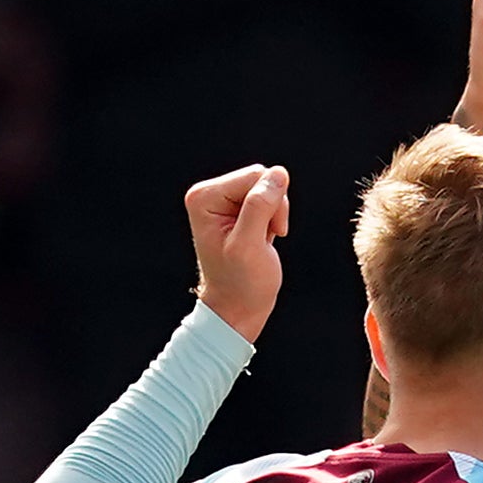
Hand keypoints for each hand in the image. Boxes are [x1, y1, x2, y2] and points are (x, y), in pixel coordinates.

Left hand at [187, 163, 287, 341]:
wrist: (238, 309)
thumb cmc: (240, 283)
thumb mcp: (249, 246)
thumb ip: (260, 207)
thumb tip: (278, 174)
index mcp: (204, 197)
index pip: (253, 177)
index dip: (269, 204)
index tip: (263, 235)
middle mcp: (210, 194)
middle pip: (260, 178)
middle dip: (273, 208)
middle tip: (265, 239)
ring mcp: (224, 201)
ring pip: (268, 188)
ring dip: (275, 215)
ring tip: (263, 241)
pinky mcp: (238, 209)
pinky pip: (268, 199)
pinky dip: (273, 220)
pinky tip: (263, 239)